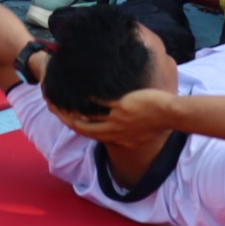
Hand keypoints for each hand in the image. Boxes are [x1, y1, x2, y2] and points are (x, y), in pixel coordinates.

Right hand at [58, 87, 181, 148]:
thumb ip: (128, 138)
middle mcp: (114, 133)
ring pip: (87, 116)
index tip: (66, 118)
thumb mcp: (142, 136)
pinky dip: (88, 95)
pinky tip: (80, 86)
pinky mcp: (121, 107)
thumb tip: (122, 139)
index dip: (75, 127)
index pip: (91, 136)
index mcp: (118, 140)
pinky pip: (99, 102)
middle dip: (66, 117)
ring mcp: (117, 120)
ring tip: (62, 96)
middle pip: (82, 128)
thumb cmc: (160, 123)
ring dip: (72, 107)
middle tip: (54, 107)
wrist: (170, 114)